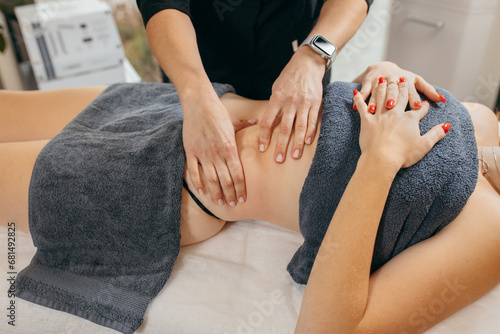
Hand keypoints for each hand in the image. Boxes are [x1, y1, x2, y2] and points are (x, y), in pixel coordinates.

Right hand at [182, 95, 254, 205]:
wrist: (199, 104)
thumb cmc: (217, 112)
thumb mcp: (233, 122)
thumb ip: (244, 127)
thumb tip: (256, 123)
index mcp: (230, 148)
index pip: (238, 175)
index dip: (240, 189)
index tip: (242, 198)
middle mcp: (217, 154)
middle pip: (225, 180)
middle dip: (230, 195)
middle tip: (232, 204)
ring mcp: (203, 154)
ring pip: (210, 179)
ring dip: (216, 192)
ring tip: (219, 202)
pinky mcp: (191, 151)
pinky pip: (193, 171)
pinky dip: (197, 183)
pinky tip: (202, 191)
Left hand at [259, 46, 324, 162]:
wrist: (307, 64)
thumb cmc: (288, 77)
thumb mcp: (276, 89)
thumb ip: (273, 106)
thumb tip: (266, 123)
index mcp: (277, 98)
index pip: (268, 121)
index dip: (265, 136)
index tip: (263, 148)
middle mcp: (290, 102)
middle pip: (284, 128)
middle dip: (281, 146)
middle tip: (278, 160)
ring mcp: (304, 103)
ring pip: (300, 127)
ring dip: (297, 144)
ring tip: (294, 156)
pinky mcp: (316, 103)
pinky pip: (313, 121)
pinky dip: (310, 133)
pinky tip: (307, 143)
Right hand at [353, 61, 445, 111]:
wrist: (381, 66)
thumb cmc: (402, 78)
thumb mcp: (416, 81)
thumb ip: (428, 90)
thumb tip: (443, 99)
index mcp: (406, 81)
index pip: (410, 91)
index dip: (414, 97)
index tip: (417, 106)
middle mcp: (393, 80)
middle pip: (393, 90)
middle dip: (392, 97)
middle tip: (391, 106)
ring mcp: (379, 80)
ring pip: (377, 92)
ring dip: (375, 101)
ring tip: (373, 110)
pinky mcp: (367, 81)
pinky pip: (364, 91)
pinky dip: (361, 98)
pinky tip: (357, 108)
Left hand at [353, 77, 449, 170]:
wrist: (382, 159)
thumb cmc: (403, 154)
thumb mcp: (424, 145)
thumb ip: (436, 134)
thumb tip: (447, 126)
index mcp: (410, 119)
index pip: (419, 109)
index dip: (422, 106)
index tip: (425, 102)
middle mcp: (395, 113)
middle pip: (400, 97)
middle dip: (402, 88)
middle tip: (402, 80)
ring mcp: (380, 116)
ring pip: (381, 96)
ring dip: (382, 86)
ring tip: (383, 79)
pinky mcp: (366, 121)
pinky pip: (361, 107)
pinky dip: (358, 99)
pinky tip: (356, 92)